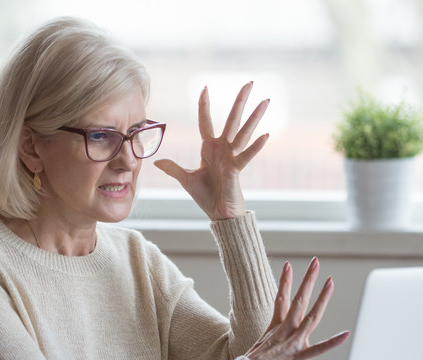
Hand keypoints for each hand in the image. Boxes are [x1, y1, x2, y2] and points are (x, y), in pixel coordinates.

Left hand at [154, 82, 269, 220]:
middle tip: (250, 82)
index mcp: (209, 148)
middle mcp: (222, 148)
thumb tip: (156, 161)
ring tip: (266, 100)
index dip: (204, 105)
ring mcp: (231, 157)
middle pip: (231, 119)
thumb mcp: (187, 180)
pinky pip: (246, 156)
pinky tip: (266, 135)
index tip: (205, 87)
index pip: (205, 122)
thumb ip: (173, 169)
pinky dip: (256, 147)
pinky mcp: (236, 170)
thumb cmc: (206, 196)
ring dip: (254, 117)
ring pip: (243, 132)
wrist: (219, 214)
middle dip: (239, 101)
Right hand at [245, 258, 349, 359]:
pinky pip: (319, 348)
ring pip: (311, 316)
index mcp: (278, 325)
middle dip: (308, 279)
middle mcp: (287, 329)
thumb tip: (281, 330)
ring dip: (322, 298)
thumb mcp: (264, 341)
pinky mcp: (300, 356)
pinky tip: (345, 334)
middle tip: (315, 262)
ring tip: (330, 282)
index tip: (288, 265)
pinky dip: (333, 342)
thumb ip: (276, 333)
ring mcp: (294, 341)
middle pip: (299, 299)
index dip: (285, 281)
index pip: (282, 298)